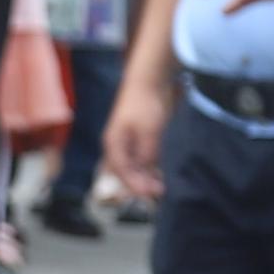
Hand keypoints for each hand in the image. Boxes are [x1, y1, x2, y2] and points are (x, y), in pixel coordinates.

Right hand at [100, 77, 169, 208]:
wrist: (149, 80)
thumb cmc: (145, 104)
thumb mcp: (148, 132)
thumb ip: (146, 154)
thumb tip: (145, 173)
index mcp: (114, 143)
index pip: (121, 171)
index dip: (134, 185)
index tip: (149, 193)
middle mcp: (118, 145)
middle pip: (125, 172)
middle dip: (139, 185)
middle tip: (157, 193)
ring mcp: (128, 142)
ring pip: (133, 167)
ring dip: (144, 178)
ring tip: (159, 187)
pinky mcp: (139, 138)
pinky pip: (141, 159)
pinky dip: (148, 168)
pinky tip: (158, 174)